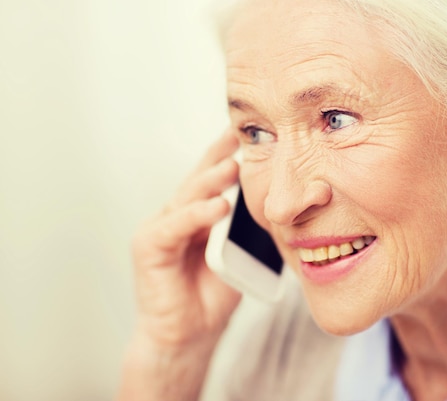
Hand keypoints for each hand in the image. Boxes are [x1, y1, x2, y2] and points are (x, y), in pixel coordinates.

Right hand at [131, 130, 241, 348]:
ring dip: (210, 182)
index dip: (228, 155)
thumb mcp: (238, 255)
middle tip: (239, 135)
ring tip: (233, 166)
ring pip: (187, 198)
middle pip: (198, 179)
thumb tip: (275, 206)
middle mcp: (176, 216)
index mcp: (197, 215)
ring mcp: (160, 229)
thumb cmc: (212, 295)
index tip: (249, 134)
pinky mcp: (149, 247)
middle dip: (219, 156)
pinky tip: (217, 206)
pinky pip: (175, 227)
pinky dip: (196, 215)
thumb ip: (246, 230)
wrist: (189, 335)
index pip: (213, 179)